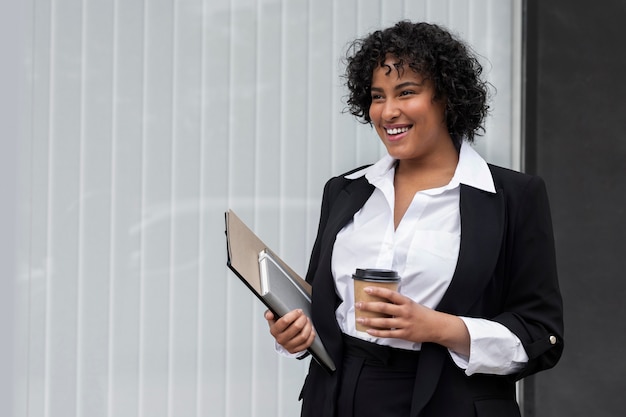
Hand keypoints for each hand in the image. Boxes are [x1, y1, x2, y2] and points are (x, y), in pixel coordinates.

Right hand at [264, 309, 315, 353]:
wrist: (282, 339)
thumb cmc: (279, 327)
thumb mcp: (273, 319)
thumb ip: (269, 314)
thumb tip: (269, 314)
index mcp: (274, 330)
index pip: (285, 321)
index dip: (294, 314)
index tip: (298, 311)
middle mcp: (281, 339)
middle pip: (296, 327)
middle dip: (302, 319)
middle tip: (303, 315)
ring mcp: (289, 345)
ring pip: (303, 336)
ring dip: (308, 326)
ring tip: (307, 321)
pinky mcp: (296, 350)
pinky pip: (307, 343)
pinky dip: (311, 335)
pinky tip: (310, 329)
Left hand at [355, 286, 469, 355]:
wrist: (436, 326)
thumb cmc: (423, 314)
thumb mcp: (412, 304)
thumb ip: (398, 303)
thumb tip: (382, 299)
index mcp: (406, 302)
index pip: (390, 294)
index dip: (378, 291)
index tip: (367, 289)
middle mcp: (404, 312)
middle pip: (383, 308)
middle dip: (369, 306)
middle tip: (358, 304)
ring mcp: (404, 323)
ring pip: (383, 322)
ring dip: (370, 321)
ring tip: (359, 319)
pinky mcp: (404, 334)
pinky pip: (388, 334)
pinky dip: (377, 333)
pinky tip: (369, 331)